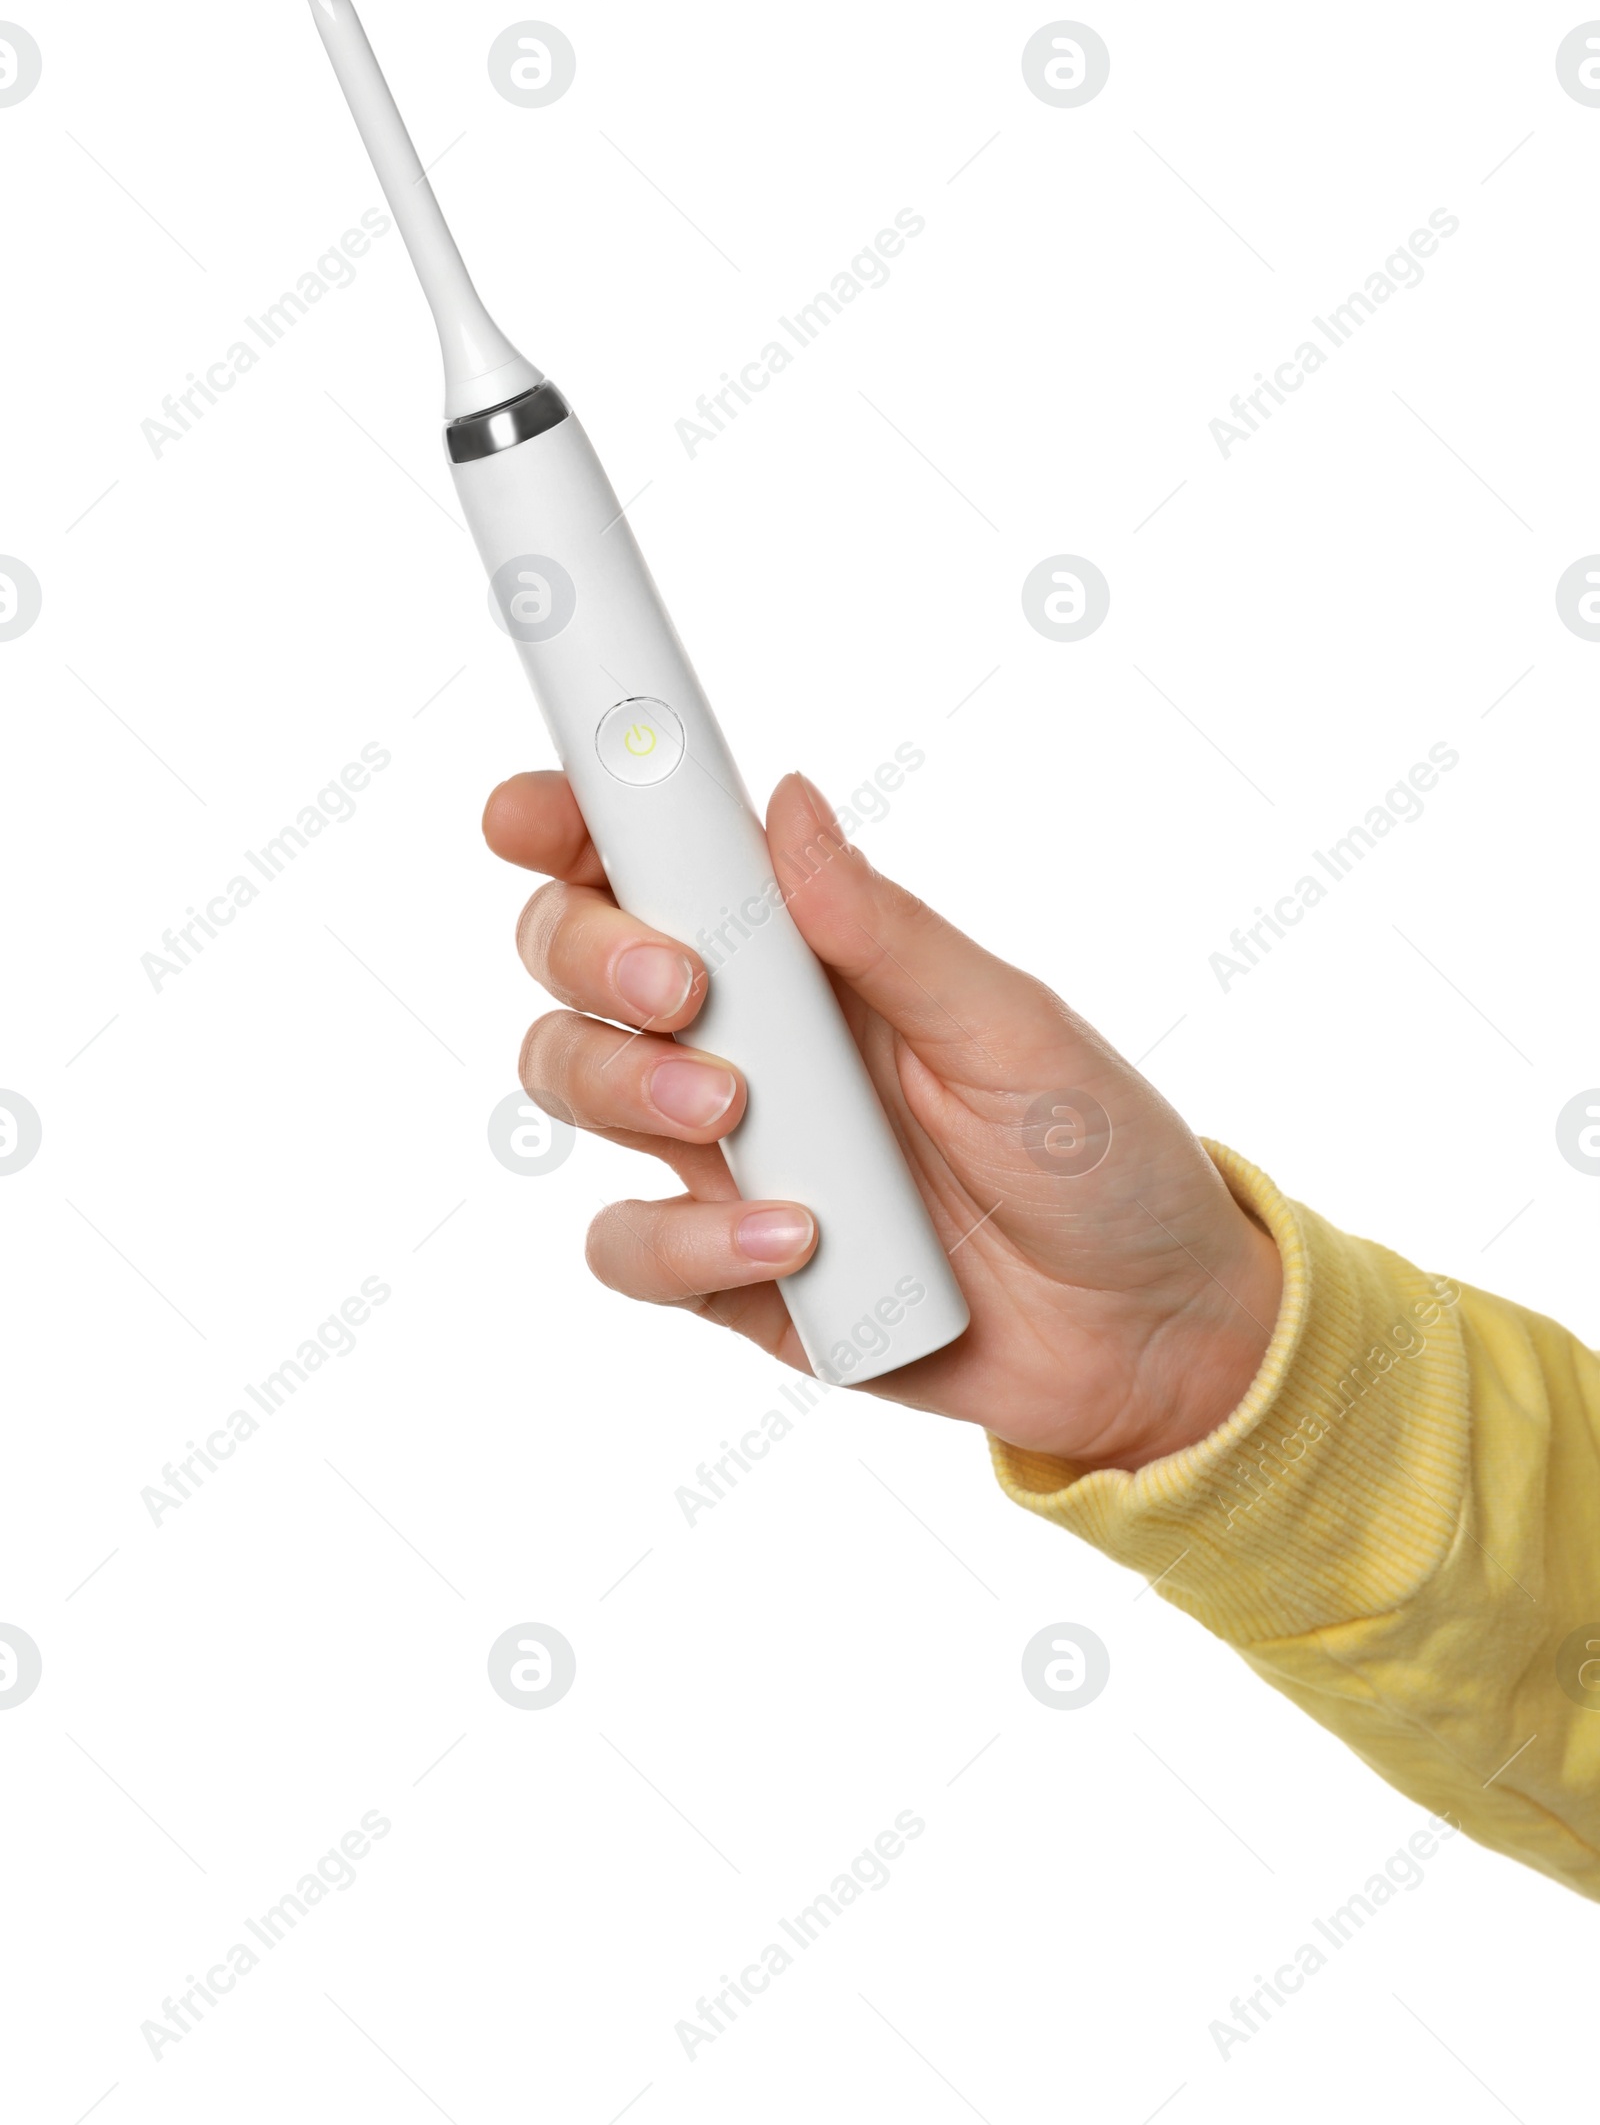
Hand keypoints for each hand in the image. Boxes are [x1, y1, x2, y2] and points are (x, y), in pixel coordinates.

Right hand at [483, 769, 1282, 1470]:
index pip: (653, 859)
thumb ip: (888, 929)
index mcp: (805, 951)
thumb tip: (788, 803)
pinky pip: (628, 1246)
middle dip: (591, 953)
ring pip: (570, 1082)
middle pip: (574, 960)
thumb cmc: (1097, 1155)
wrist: (1148, 1335)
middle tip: (686, 985)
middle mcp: (742, 1036)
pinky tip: (791, 1242)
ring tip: (738, 1113)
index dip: (569, 820)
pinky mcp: (723, 1270)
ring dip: (625, 1085)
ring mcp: (722, 1154)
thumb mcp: (1011, 1026)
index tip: (534, 813)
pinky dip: (682, 1242)